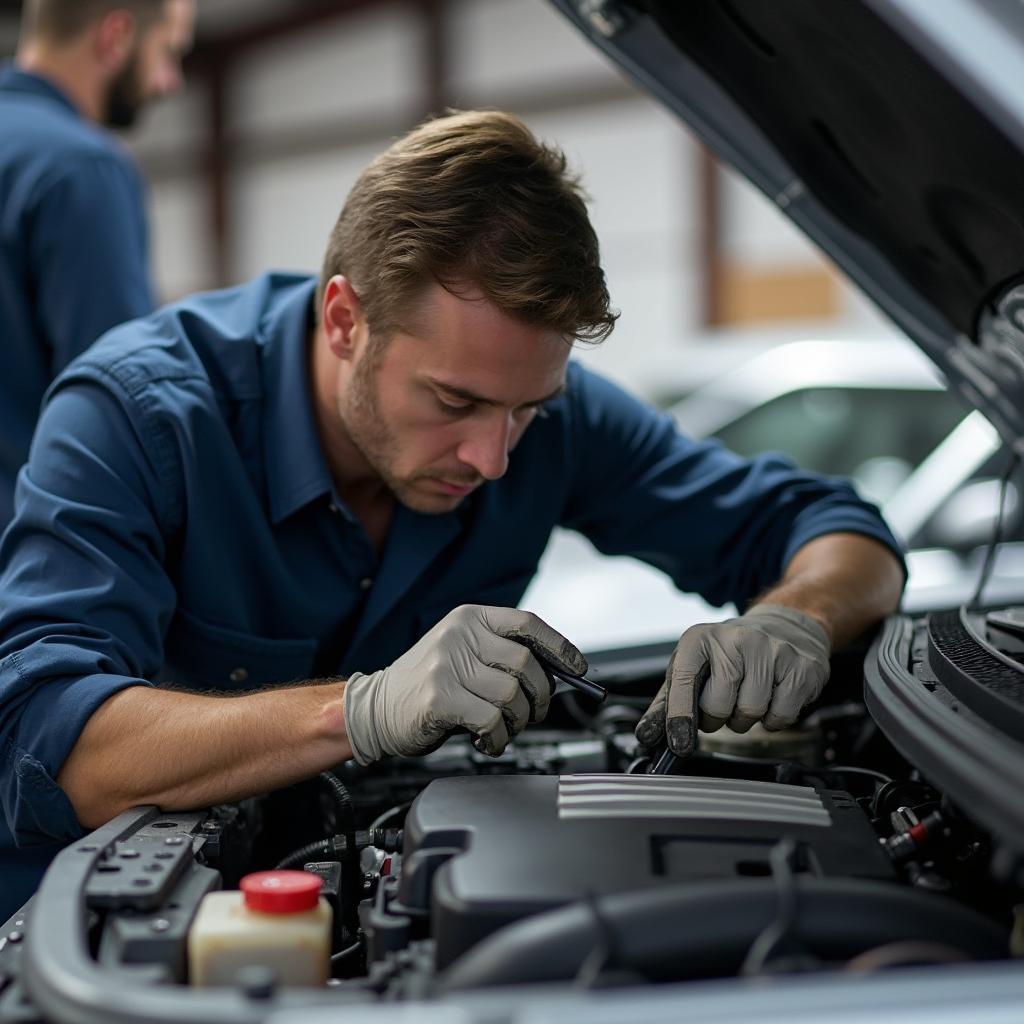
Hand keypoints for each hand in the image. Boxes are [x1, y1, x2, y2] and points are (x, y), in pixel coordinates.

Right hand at [344, 604, 586, 764]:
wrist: (374, 708)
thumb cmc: (427, 685)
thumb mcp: (463, 655)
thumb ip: (501, 658)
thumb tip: (557, 676)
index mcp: (470, 618)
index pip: (527, 624)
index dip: (559, 647)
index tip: (577, 668)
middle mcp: (459, 635)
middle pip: (526, 664)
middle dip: (540, 697)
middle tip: (534, 713)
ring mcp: (447, 665)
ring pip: (511, 696)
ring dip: (517, 722)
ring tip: (503, 730)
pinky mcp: (439, 697)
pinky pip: (490, 721)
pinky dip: (498, 738)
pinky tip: (487, 740)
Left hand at [635, 603, 830, 756]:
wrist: (785, 627)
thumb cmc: (732, 653)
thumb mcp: (695, 666)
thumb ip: (669, 701)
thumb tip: (647, 735)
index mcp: (700, 638)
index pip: (683, 680)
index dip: (679, 716)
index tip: (679, 742)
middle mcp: (735, 639)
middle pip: (719, 705)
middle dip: (718, 718)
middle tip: (723, 705)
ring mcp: (771, 650)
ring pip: (751, 712)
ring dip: (746, 719)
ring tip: (746, 698)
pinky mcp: (801, 667)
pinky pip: (781, 715)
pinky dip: (773, 719)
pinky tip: (771, 698)